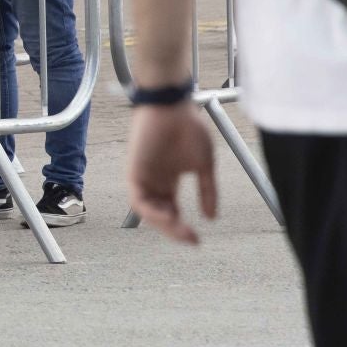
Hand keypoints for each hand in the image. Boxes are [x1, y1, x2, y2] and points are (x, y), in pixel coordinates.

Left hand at [126, 101, 217, 244]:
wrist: (174, 106)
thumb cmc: (188, 129)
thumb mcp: (204, 166)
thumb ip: (207, 191)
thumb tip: (212, 217)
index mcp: (169, 180)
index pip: (172, 211)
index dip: (182, 227)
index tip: (198, 240)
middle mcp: (154, 181)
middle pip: (159, 214)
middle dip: (173, 230)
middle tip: (191, 239)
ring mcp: (143, 176)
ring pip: (147, 210)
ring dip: (162, 223)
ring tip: (180, 229)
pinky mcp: (134, 170)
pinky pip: (138, 198)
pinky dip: (150, 210)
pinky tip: (167, 215)